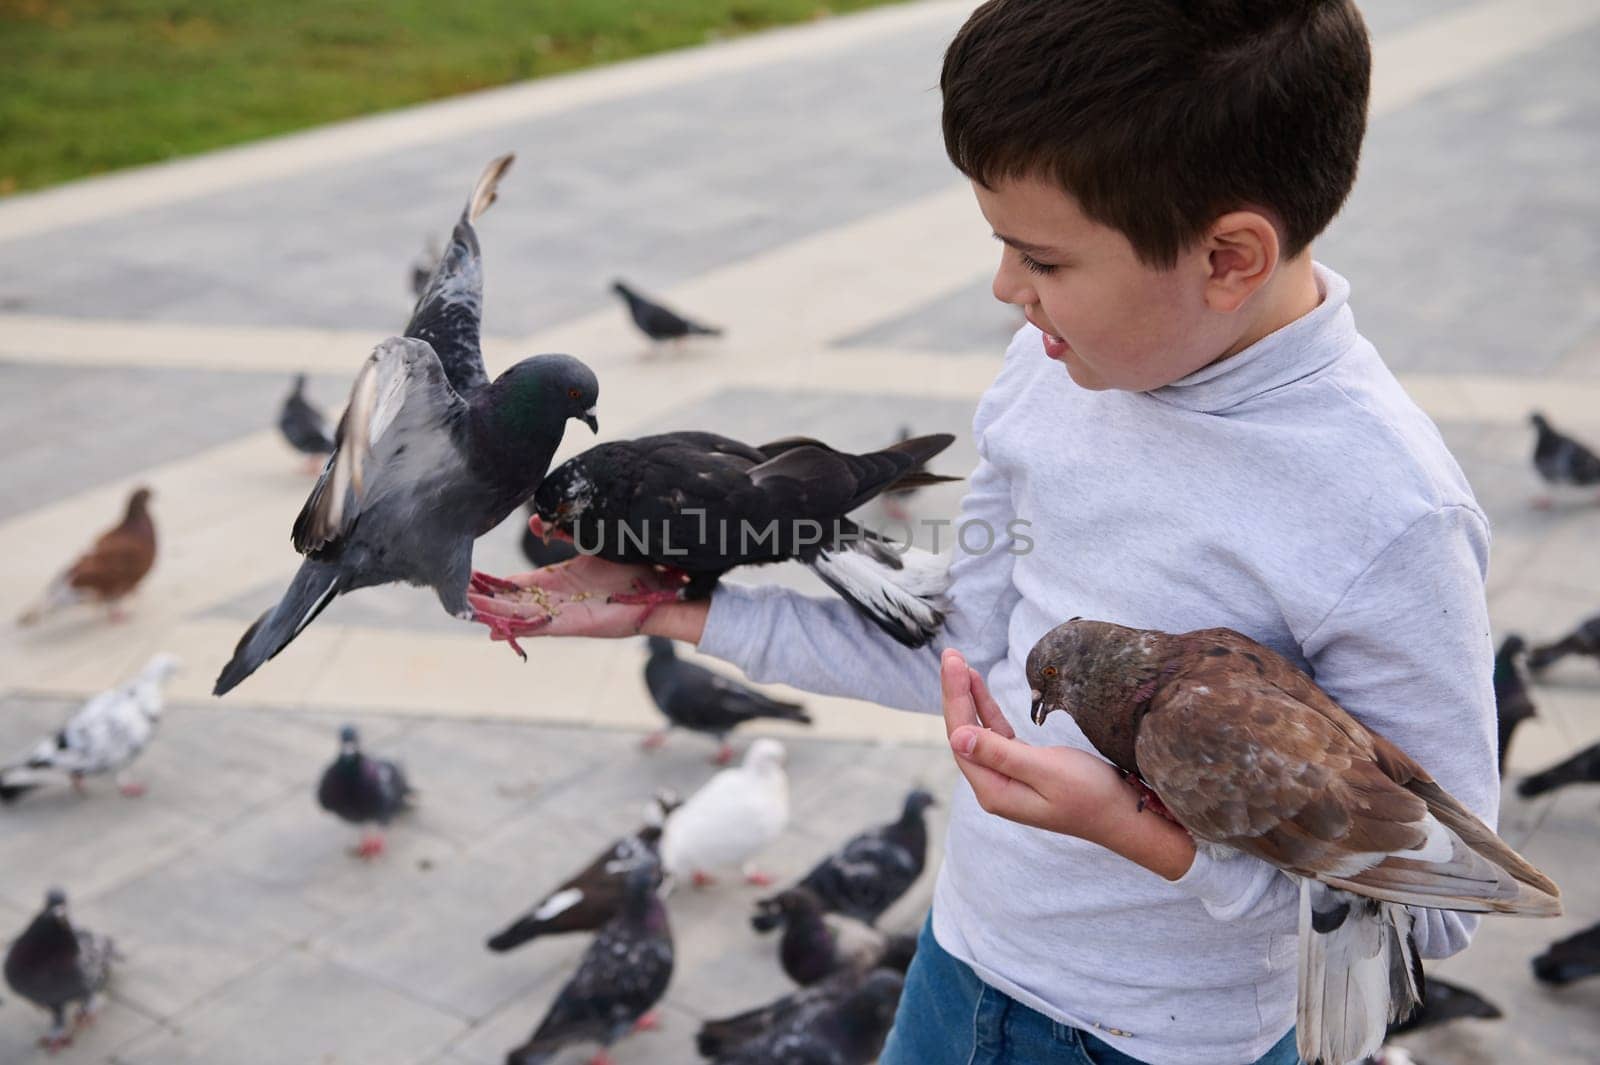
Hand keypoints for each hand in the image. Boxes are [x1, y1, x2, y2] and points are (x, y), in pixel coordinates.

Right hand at [467, 554, 708, 641]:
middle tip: (452, 595)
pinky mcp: (574, 627)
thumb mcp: (592, 544)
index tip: (466, 577)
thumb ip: (566, 531)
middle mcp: (556, 601)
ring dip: (492, 614)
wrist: (661, 588)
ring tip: (464, 610)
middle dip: (482, 600)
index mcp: (559, 582)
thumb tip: (532, 519)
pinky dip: (515, 628)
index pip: (516, 584)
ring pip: (518, 616)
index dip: (491, 582)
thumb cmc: (630, 568)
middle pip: (510, 602)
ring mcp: (563, 616)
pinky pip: (538, 628)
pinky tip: (493, 630)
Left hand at [940, 649, 1195, 879]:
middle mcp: (994, 786)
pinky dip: (988, 709)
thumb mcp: (1046, 770)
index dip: (955, 698)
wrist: (1123, 815)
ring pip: (978, 731)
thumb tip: (956, 737)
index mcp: (994, 790)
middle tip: (951, 654)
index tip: (953, 662)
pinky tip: (979, 688)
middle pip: (964, 733)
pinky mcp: (1022, 768)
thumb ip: (1001, 754)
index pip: (961, 738)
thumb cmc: (1091, 794)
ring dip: (969, 698)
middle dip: (956, 693)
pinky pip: (996, 734)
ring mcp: (1007, 777)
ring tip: (959, 664)